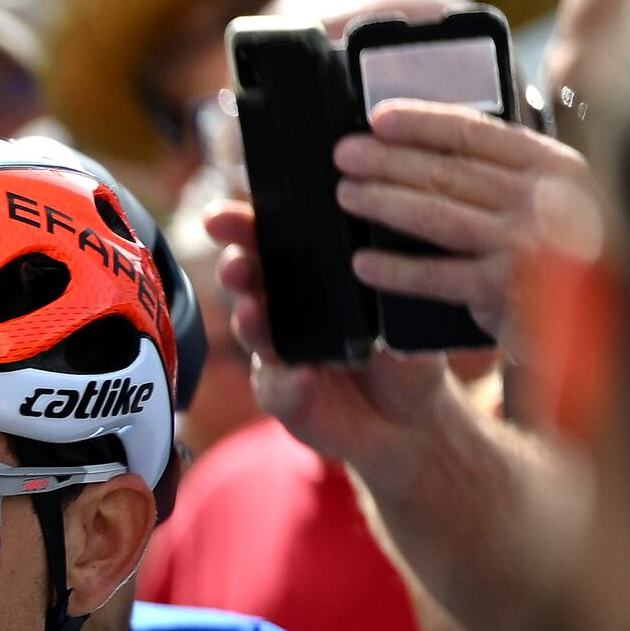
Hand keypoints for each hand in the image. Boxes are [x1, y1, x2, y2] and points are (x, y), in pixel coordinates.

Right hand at [210, 196, 497, 471]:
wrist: (411, 413)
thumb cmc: (406, 347)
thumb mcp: (402, 303)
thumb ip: (381, 277)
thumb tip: (374, 238)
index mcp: (311, 276)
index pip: (272, 243)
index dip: (242, 227)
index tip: (219, 217)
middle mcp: (285, 312)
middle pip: (250, 284)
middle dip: (237, 270)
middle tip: (236, 263)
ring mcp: (279, 355)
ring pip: (254, 335)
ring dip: (250, 322)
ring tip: (253, 313)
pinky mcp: (285, 398)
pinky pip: (279, 389)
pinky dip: (289, 383)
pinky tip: (303, 376)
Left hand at [334, 101, 599, 366]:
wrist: (604, 320)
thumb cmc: (562, 256)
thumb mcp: (548, 201)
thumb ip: (503, 176)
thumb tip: (423, 153)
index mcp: (553, 164)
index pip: (477, 132)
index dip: (423, 122)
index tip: (379, 118)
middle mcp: (544, 196)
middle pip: (450, 170)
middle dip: (391, 160)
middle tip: (344, 154)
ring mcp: (525, 242)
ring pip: (438, 215)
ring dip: (385, 202)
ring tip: (347, 195)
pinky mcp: (504, 287)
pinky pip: (436, 275)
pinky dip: (395, 270)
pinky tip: (362, 264)